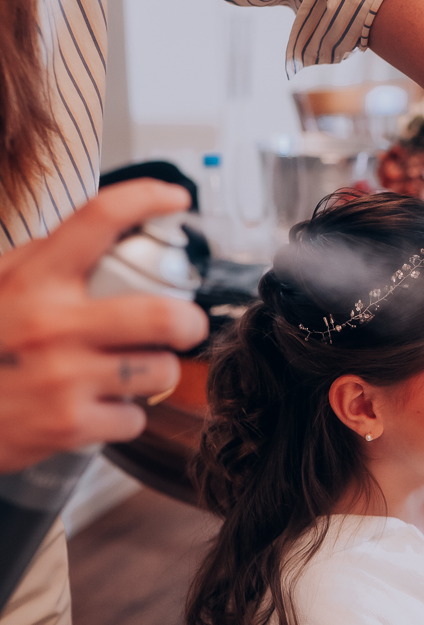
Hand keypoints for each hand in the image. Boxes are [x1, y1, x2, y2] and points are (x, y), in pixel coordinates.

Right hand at [0, 180, 207, 471]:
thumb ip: (40, 260)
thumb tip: (100, 232)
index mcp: (33, 279)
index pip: (100, 218)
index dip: (148, 198)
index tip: (176, 199)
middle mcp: (53, 324)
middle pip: (163, 315)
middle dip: (188, 322)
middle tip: (185, 325)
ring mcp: (64, 378)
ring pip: (159, 370)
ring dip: (156, 372)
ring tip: (134, 371)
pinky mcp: (69, 426)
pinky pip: (134, 417)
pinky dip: (125, 415)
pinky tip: (100, 407)